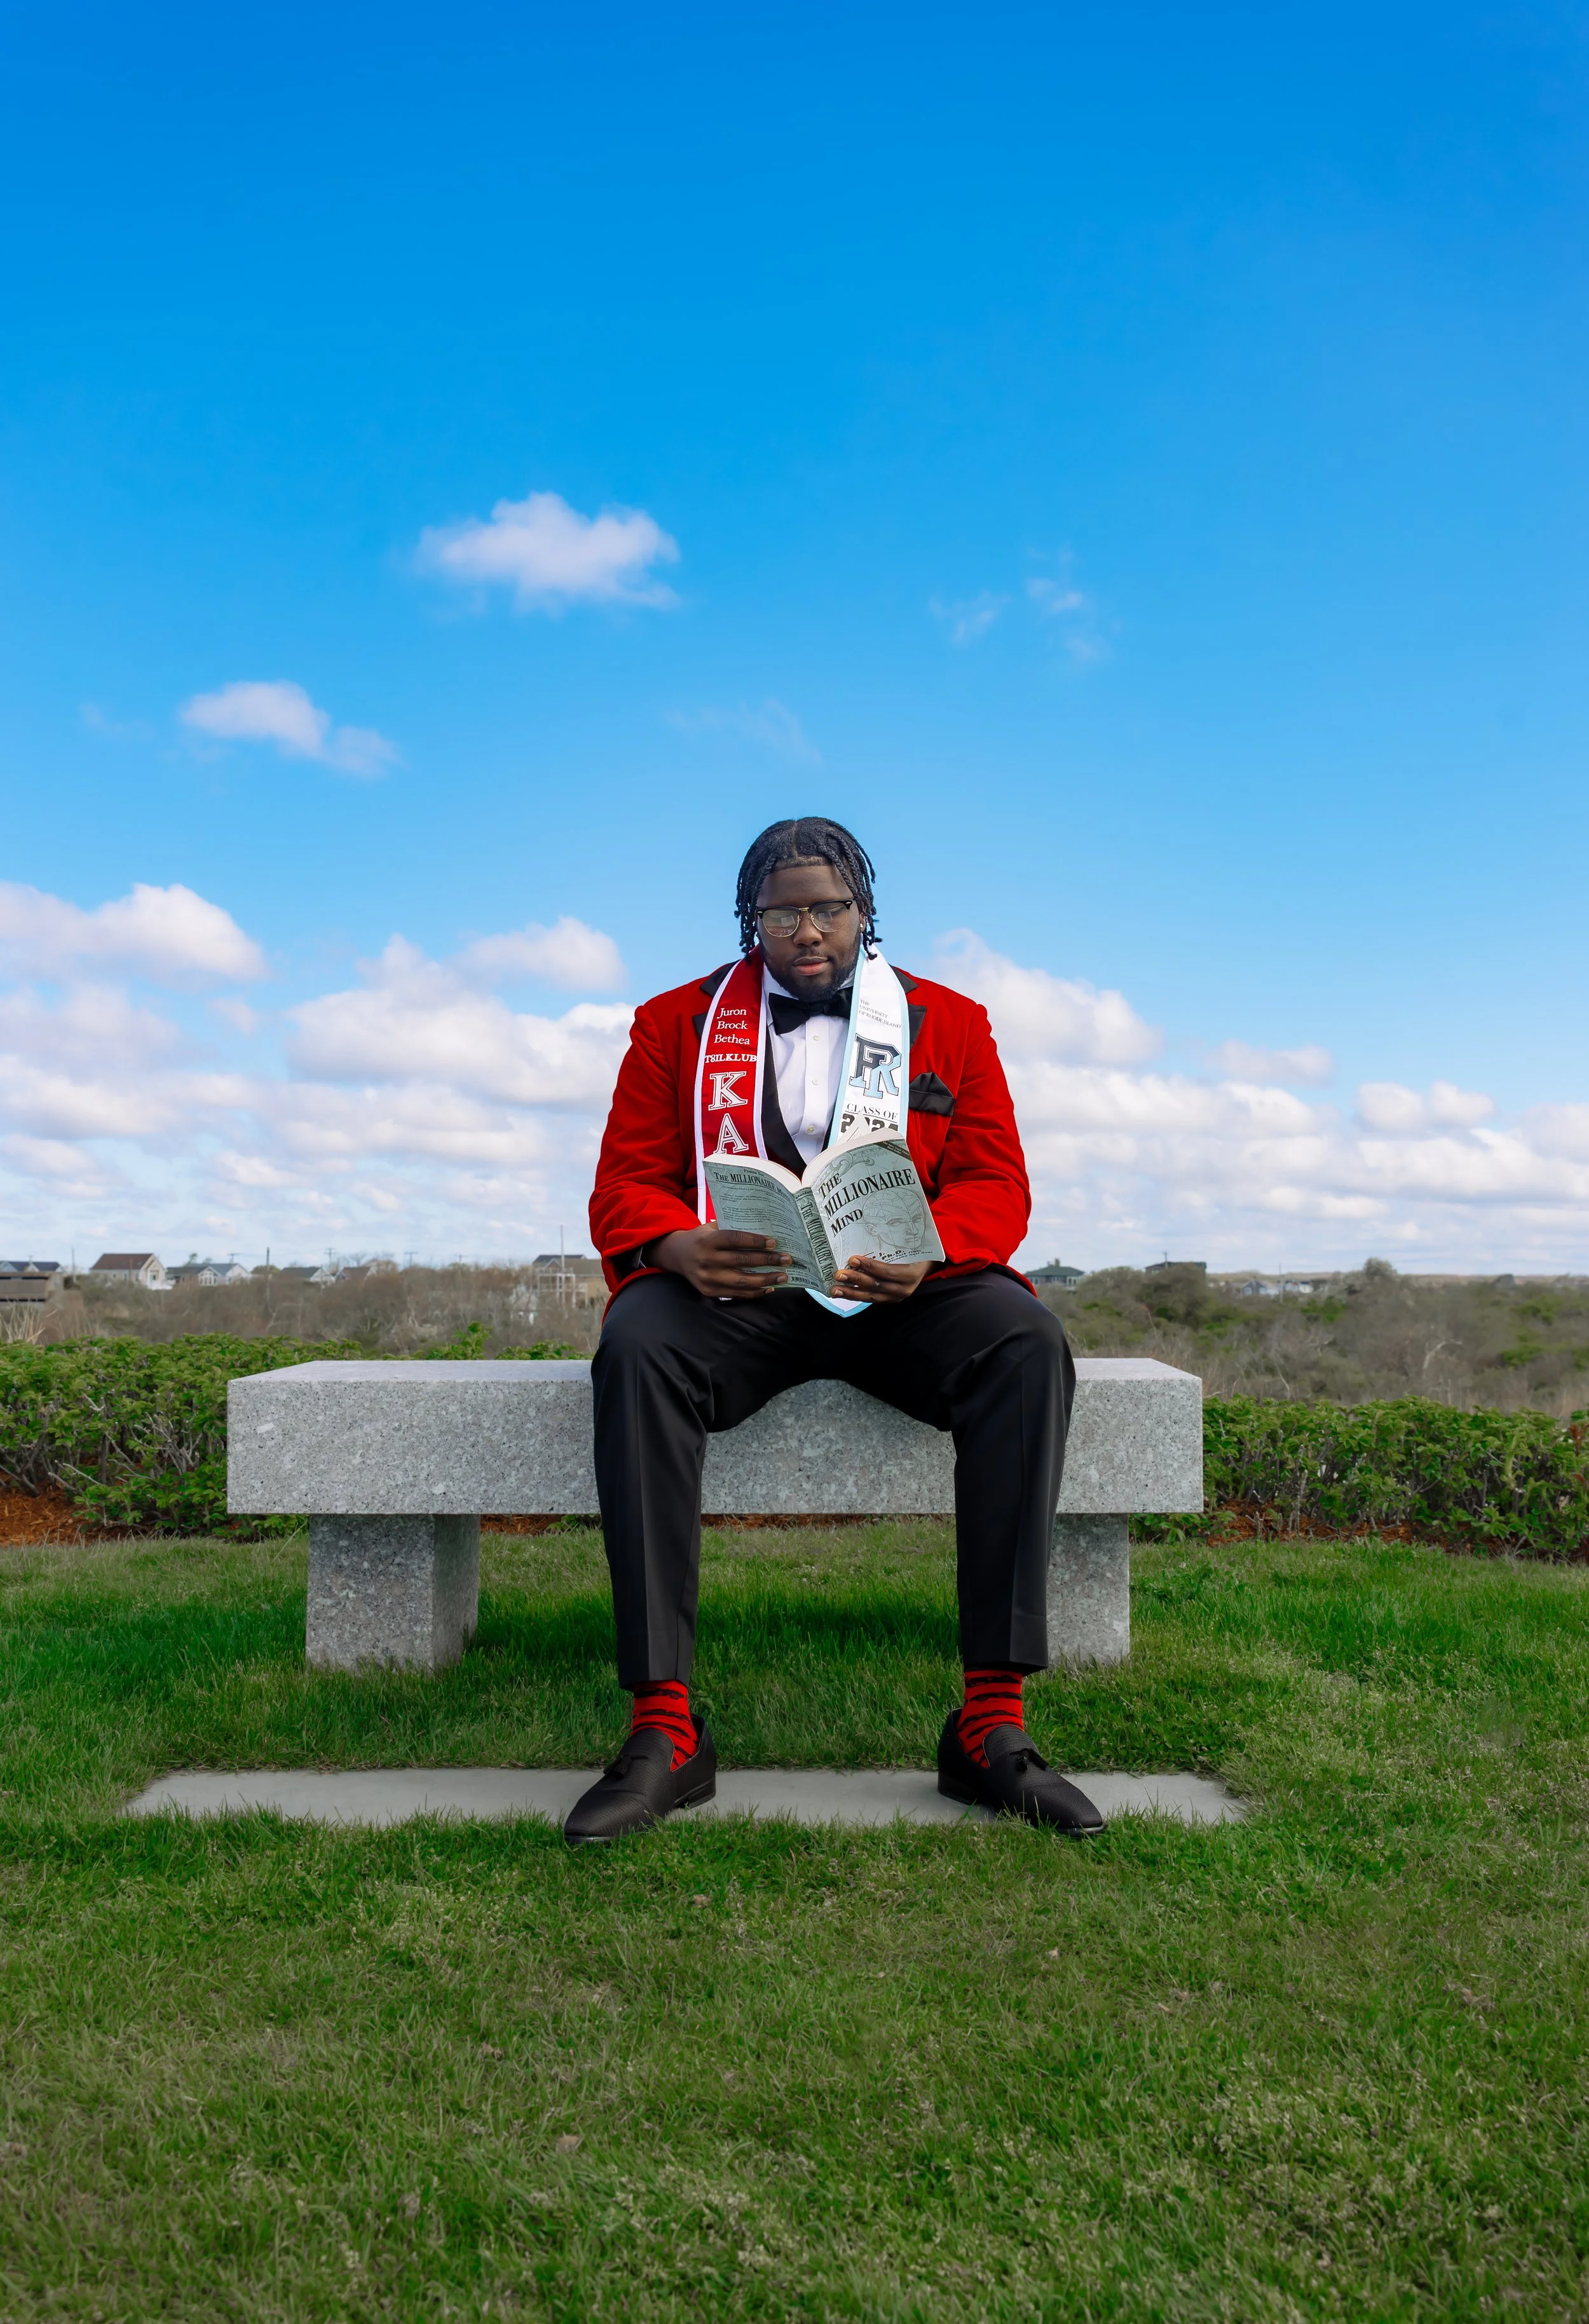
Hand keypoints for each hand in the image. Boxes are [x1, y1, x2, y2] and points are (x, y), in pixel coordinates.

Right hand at [651, 1226, 792, 1298]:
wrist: (677, 1256)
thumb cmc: (701, 1239)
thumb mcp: (711, 1228)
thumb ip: (732, 1229)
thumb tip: (764, 1230)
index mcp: (707, 1241)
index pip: (734, 1240)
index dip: (755, 1241)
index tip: (774, 1242)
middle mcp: (706, 1261)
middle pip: (741, 1261)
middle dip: (767, 1261)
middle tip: (786, 1259)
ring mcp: (708, 1279)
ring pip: (741, 1282)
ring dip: (765, 1280)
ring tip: (783, 1276)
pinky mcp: (709, 1292)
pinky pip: (736, 1294)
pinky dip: (754, 1292)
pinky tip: (768, 1287)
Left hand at [830, 1256, 933, 1303]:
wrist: (925, 1266)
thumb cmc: (915, 1253)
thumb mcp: (909, 1247)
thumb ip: (891, 1246)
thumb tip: (867, 1233)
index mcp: (911, 1274)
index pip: (887, 1271)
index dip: (870, 1266)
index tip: (853, 1259)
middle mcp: (903, 1289)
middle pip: (876, 1285)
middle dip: (855, 1280)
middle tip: (839, 1274)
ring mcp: (895, 1297)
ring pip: (870, 1296)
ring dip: (851, 1293)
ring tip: (835, 1289)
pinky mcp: (888, 1300)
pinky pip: (870, 1299)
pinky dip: (855, 1295)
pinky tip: (842, 1292)